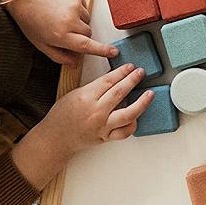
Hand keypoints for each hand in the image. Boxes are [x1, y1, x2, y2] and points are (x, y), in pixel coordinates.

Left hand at [3, 0, 116, 64]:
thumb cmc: (31, 20)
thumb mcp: (41, 44)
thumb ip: (59, 56)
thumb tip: (75, 64)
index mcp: (60, 35)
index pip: (86, 45)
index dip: (102, 50)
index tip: (114, 52)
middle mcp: (69, 20)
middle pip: (88, 33)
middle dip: (81, 35)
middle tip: (66, 31)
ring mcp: (74, 5)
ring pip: (87, 20)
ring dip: (79, 21)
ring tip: (62, 17)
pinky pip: (84, 7)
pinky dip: (77, 9)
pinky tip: (63, 7)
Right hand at [12, 65, 151, 186]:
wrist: (56, 138)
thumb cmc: (62, 115)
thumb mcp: (75, 94)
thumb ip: (94, 87)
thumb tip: (113, 79)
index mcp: (86, 97)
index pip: (109, 81)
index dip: (122, 72)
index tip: (130, 66)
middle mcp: (96, 112)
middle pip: (120, 92)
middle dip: (133, 80)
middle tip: (141, 72)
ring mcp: (102, 126)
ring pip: (128, 114)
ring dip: (142, 103)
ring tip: (150, 94)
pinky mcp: (105, 137)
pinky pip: (124, 132)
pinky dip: (132, 124)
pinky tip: (136, 116)